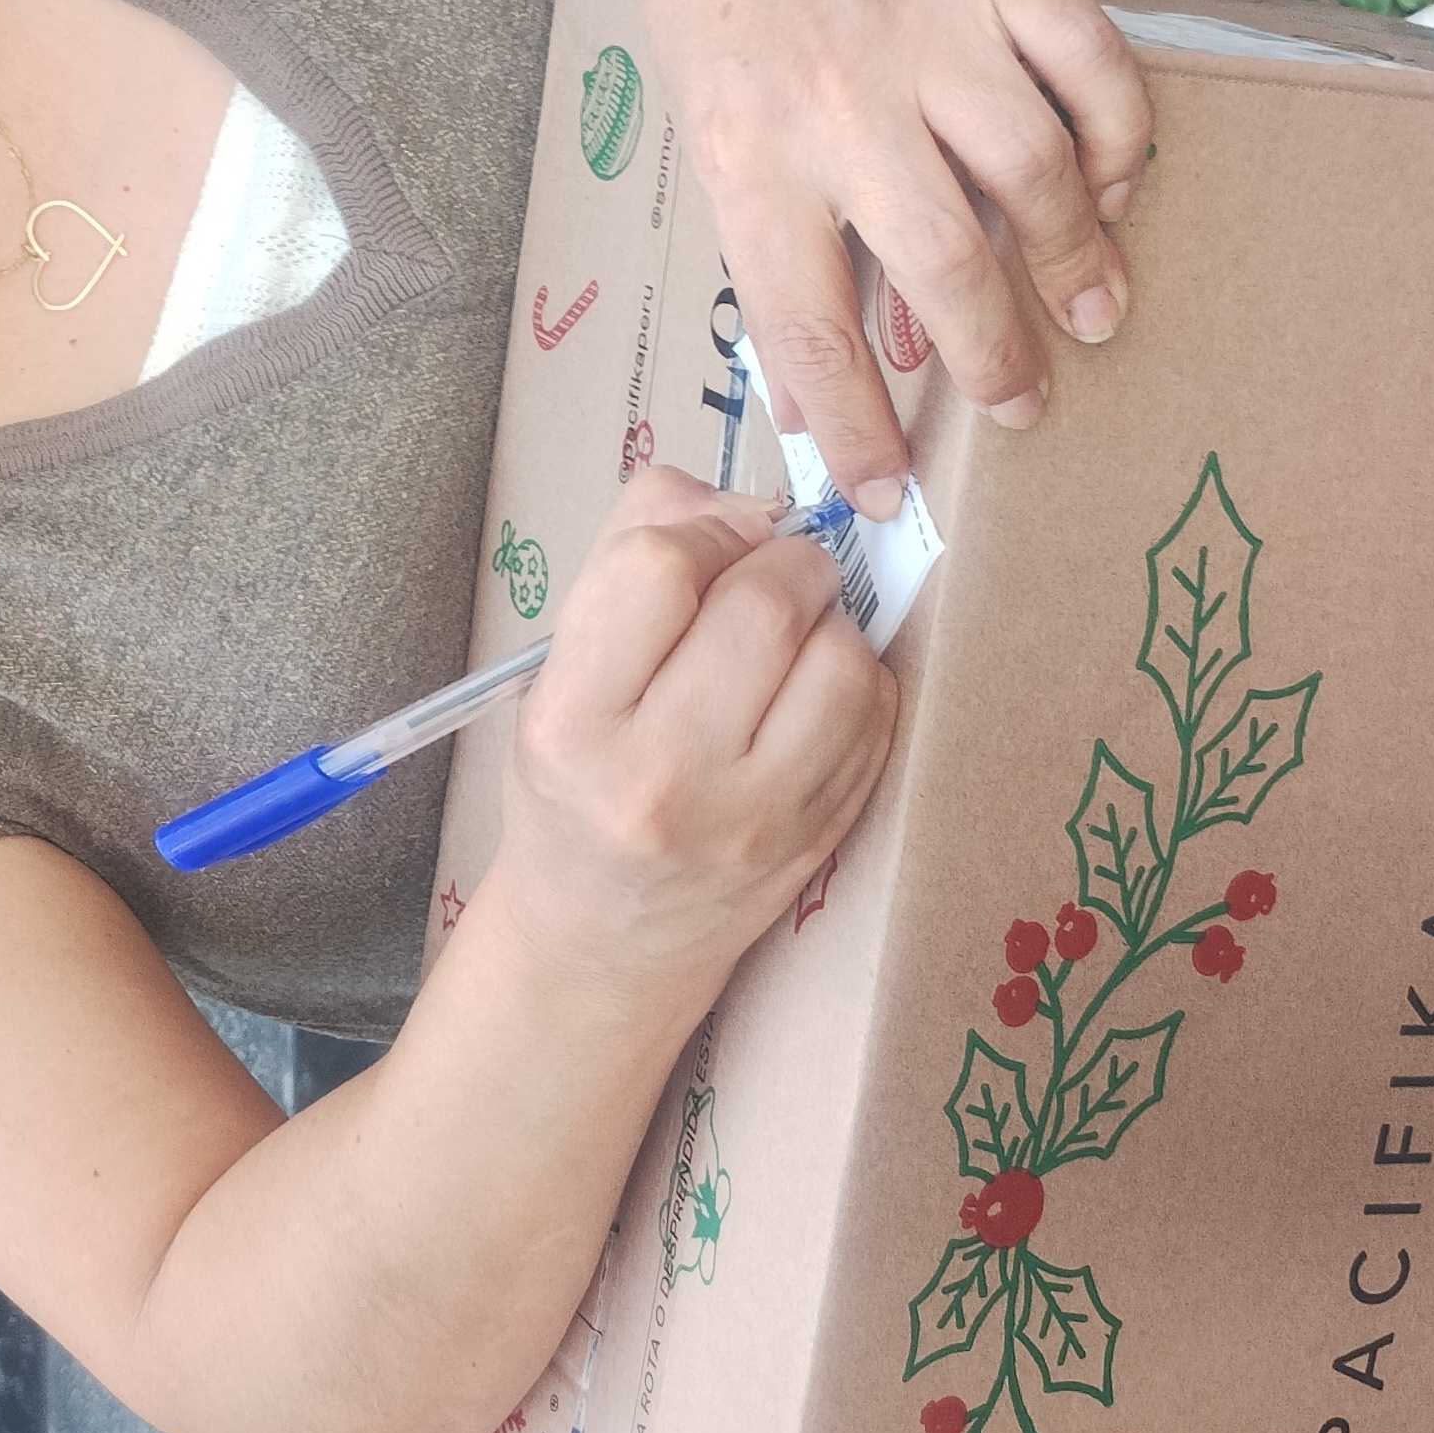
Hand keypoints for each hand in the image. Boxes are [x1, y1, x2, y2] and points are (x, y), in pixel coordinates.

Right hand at [485, 471, 896, 1010]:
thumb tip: (735, 493)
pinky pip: (875, 714)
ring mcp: (750, 817)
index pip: (658, 569)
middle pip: (764, 603)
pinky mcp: (817, 839)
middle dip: (782, 560)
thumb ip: (630, 556)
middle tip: (769, 572)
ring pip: (839, 657)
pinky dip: (857, 677)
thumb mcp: (558, 672)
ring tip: (793, 635)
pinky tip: (813, 691)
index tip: (706, 544)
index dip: (700, 529)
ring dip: (829, 620)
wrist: (603, 940)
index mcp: (573, 723)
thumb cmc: (576, 785)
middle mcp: (660, 777)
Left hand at [631, 0, 1152, 512]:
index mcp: (749, 149)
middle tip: (1024, 405)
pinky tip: (1114, 184)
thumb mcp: (707, 124)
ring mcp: (931, 29)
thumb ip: (774, 235)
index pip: (807, 323)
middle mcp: (842, 97)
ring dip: (1076, 258)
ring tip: (1096, 315)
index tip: (890, 493)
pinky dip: (1118, 136)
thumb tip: (845, 372)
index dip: (856, 423)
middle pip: (941, 262)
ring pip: (1032, 172)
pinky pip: (1089, 67)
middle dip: (992, 356)